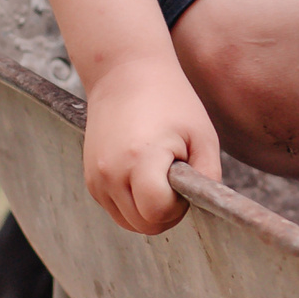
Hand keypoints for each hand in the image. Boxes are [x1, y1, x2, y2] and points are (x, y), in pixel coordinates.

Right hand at [82, 56, 220, 234]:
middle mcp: (111, 173)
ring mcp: (96, 178)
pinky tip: (143, 172)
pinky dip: (132, 202)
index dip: (179, 206)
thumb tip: (206, 206)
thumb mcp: (202, 134)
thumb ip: (208, 176)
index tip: (185, 179)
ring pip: (128, 222)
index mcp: (140, 160)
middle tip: (176, 178)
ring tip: (160, 173)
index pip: (158, 214)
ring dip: (148, 210)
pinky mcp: (90, 180)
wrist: (125, 73)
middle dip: (166, 211)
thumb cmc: (171, 100)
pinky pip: (116, 209)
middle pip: (143, 225)